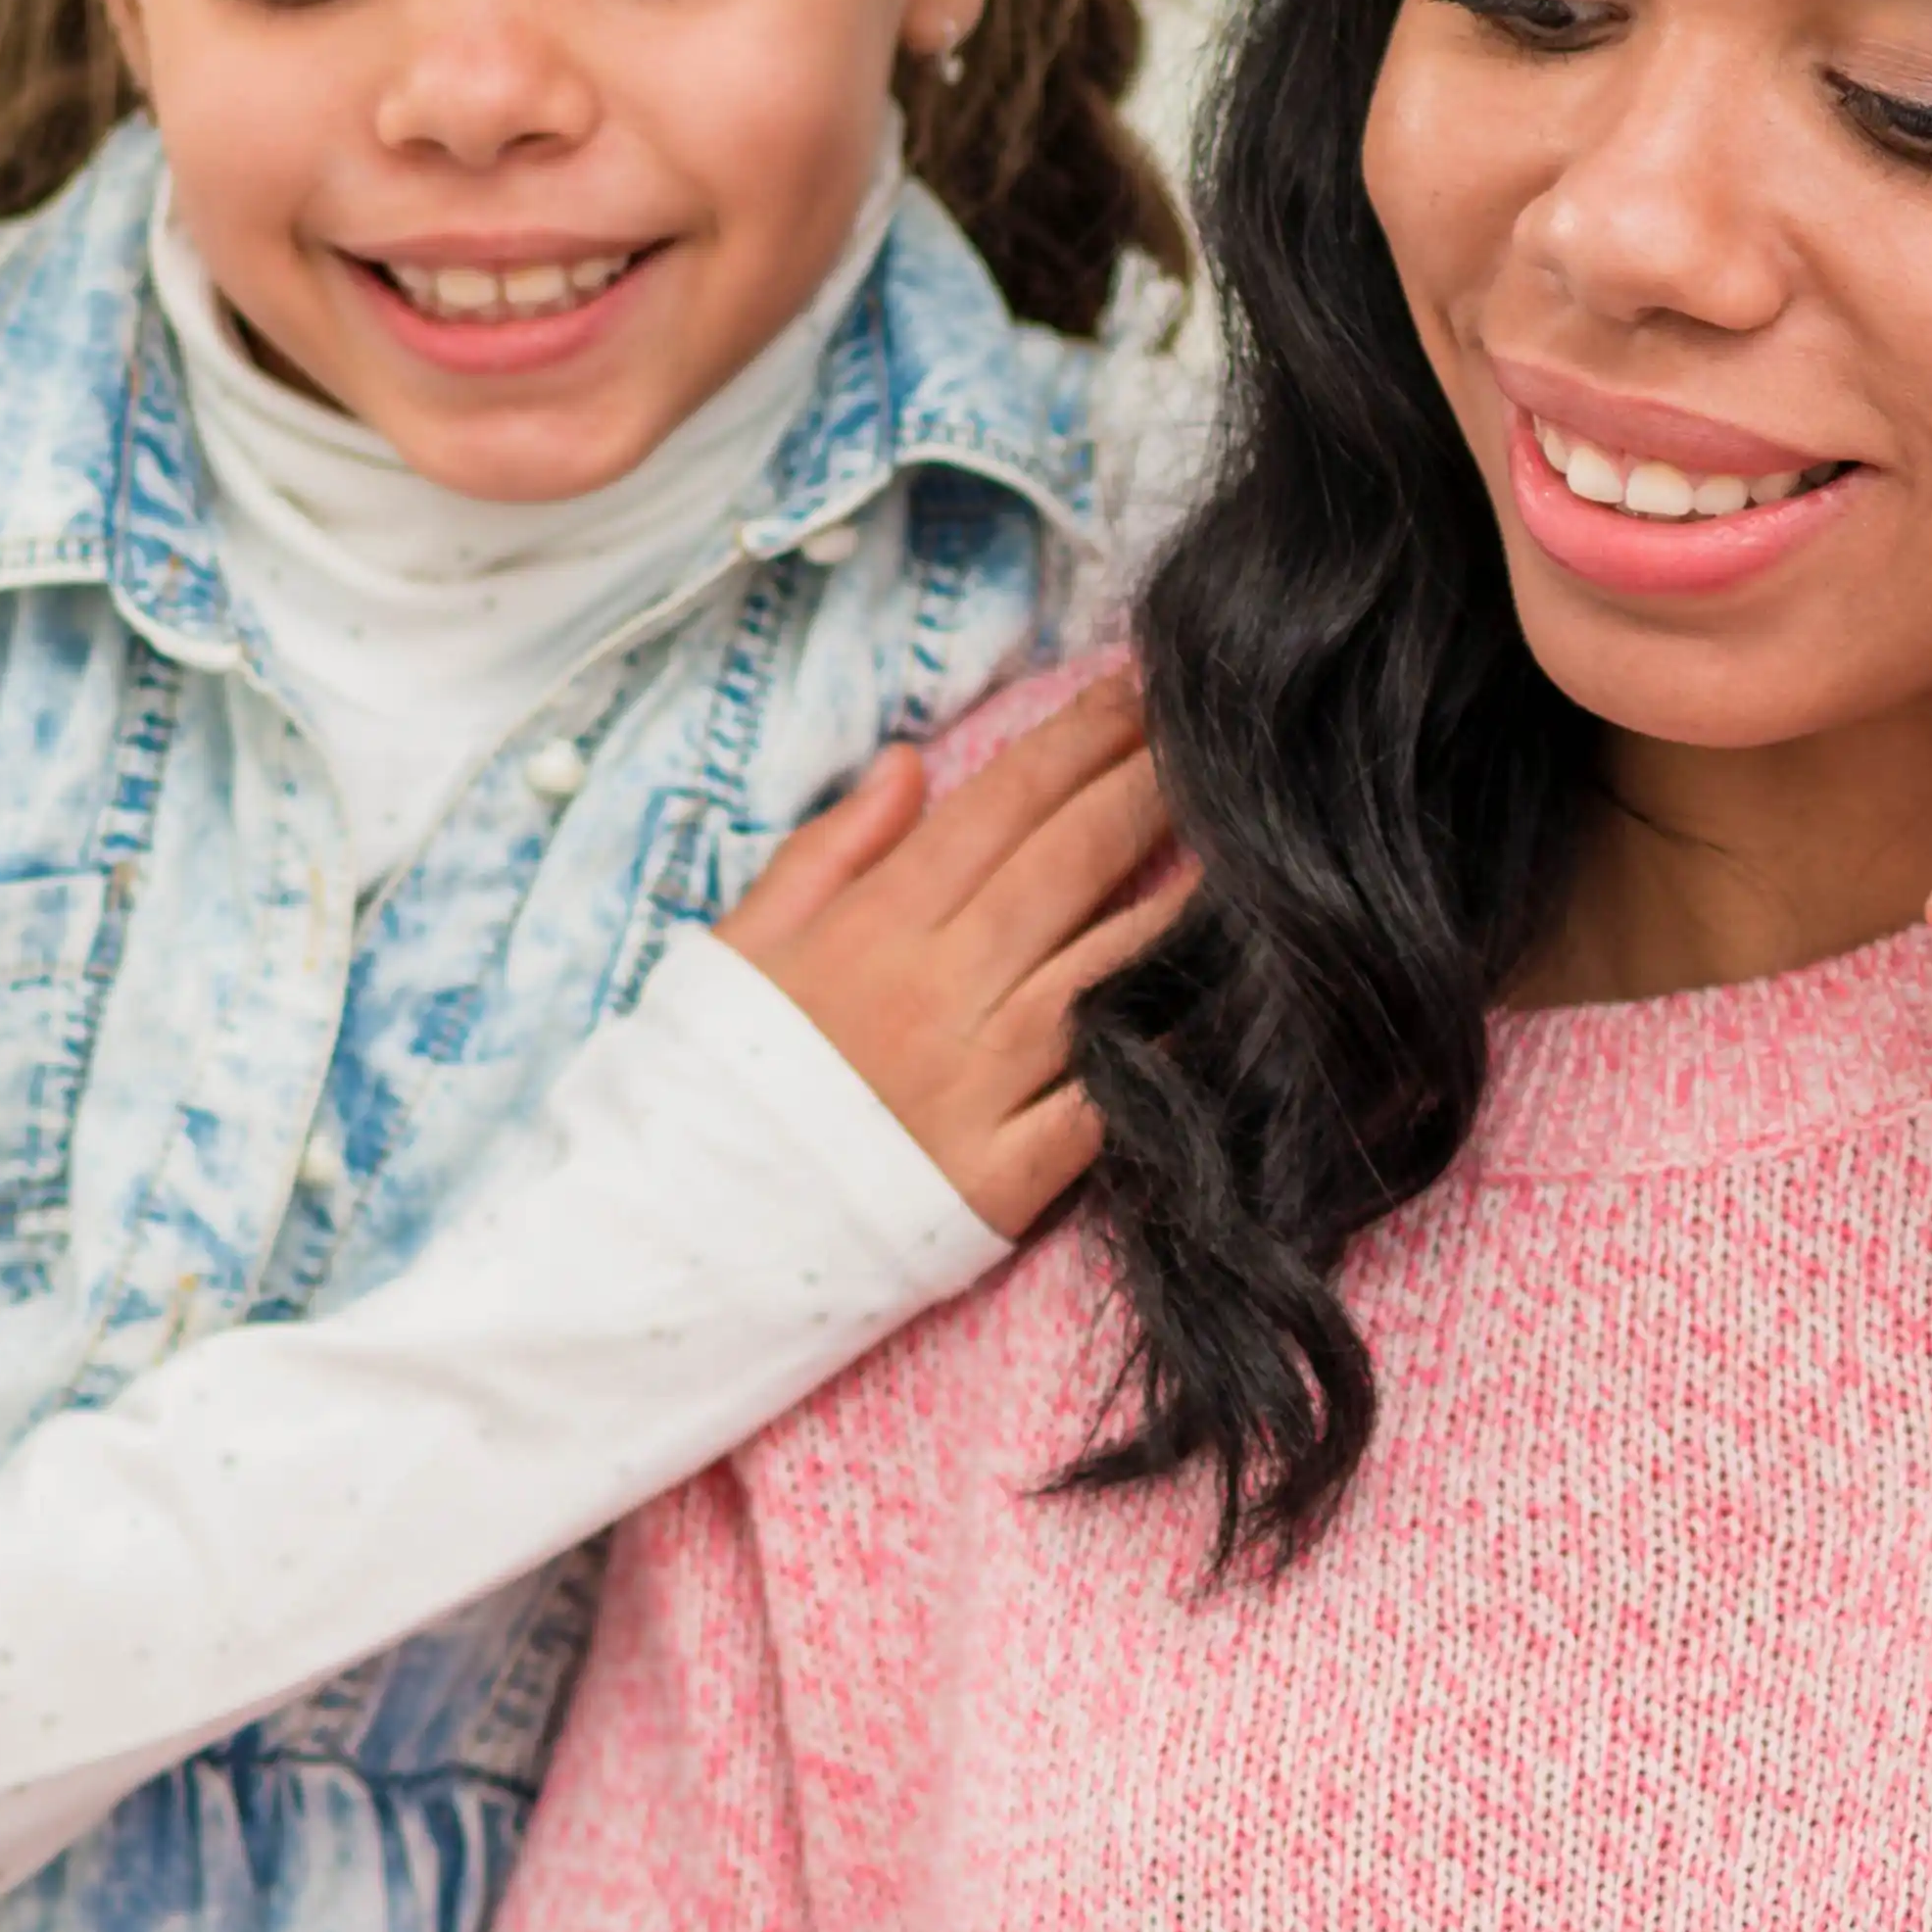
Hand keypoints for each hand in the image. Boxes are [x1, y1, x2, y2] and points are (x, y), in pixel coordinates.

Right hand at [715, 672, 1190, 1237]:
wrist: (688, 1238)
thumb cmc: (714, 1085)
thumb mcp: (740, 946)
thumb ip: (830, 850)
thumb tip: (909, 763)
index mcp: (873, 927)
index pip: (998, 806)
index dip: (1075, 741)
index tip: (1133, 693)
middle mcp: (940, 992)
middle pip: (1068, 866)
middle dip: (1147, 788)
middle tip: (1211, 737)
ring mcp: (982, 1084)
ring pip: (1106, 966)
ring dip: (1181, 901)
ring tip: (1243, 844)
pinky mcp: (1010, 1175)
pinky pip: (1112, 1096)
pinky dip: (1172, 1045)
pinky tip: (1227, 997)